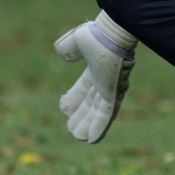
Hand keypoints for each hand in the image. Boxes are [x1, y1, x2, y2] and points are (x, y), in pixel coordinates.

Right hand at [54, 11, 137, 143]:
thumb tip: (59, 52)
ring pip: (98, 113)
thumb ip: (68, 47)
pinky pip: (106, 115)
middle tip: (72, 128)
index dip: (74, 98)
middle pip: (91, 104)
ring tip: (78, 137)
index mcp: (97, 68)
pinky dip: (99, 128)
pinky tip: (92, 140)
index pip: (85, 88)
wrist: (112, 34)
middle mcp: (105, 81)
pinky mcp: (114, 95)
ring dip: (88, 126)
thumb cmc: (97, 34)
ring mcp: (111, 89)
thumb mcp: (76, 40)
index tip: (64, 107)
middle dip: (82, 116)